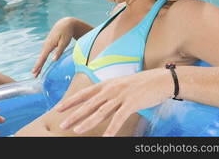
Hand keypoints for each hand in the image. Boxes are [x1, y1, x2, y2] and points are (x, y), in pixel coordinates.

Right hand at [32, 17, 74, 76]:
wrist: (65, 24)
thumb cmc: (66, 33)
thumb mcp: (64, 42)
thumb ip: (59, 51)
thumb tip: (54, 60)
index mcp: (49, 45)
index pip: (42, 57)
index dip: (38, 65)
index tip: (34, 72)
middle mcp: (46, 45)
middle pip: (41, 58)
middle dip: (37, 67)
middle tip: (34, 76)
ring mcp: (47, 44)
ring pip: (42, 56)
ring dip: (39, 64)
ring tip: (36, 72)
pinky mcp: (48, 44)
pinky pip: (44, 53)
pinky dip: (41, 59)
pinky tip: (41, 64)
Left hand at [56, 69, 171, 135]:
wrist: (159, 80)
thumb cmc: (139, 84)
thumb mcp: (119, 85)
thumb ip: (107, 92)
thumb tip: (95, 102)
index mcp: (106, 84)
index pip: (84, 93)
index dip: (71, 101)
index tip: (59, 108)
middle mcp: (110, 89)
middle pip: (89, 104)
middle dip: (74, 115)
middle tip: (63, 124)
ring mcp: (121, 96)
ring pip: (100, 112)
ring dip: (87, 122)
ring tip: (77, 131)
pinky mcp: (132, 103)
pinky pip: (119, 118)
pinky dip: (111, 129)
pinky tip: (105, 138)